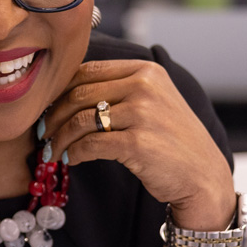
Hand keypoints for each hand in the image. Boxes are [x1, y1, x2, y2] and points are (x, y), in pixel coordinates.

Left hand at [44, 60, 233, 230]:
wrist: (203, 176)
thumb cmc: (171, 141)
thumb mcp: (152, 102)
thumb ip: (119, 90)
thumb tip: (63, 94)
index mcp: (146, 70)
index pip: (87, 71)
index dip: (60, 90)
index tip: (47, 108)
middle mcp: (145, 86)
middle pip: (79, 94)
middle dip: (53, 116)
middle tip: (43, 133)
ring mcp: (143, 114)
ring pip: (80, 120)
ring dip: (60, 138)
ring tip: (53, 151)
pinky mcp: (138, 143)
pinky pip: (90, 144)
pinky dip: (75, 153)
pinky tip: (72, 160)